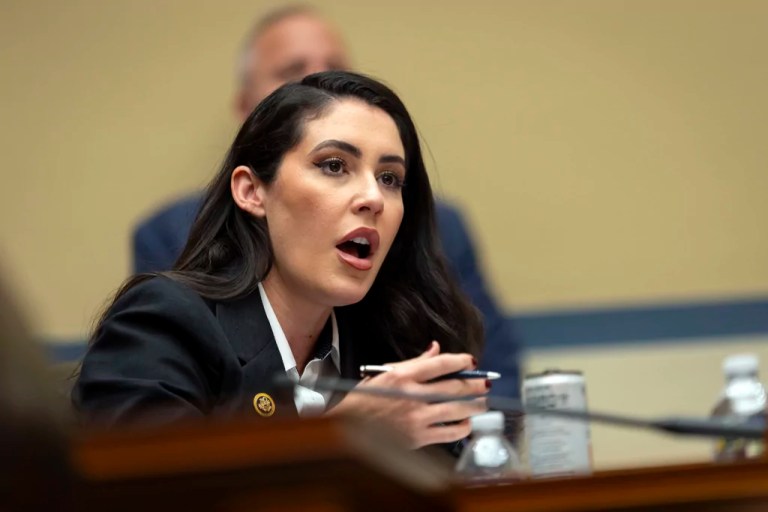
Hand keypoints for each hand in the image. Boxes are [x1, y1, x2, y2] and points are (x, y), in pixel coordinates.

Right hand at [328, 341, 487, 447]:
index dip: (461, 361)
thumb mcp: (386, 372)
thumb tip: (436, 349)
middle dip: (475, 385)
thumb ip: (415, 362)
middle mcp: (412, 396)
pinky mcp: (417, 438)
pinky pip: (448, 433)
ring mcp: (416, 419)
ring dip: (474, 406)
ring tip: (482, 403)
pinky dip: (461, 428)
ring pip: (456, 410)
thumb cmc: (366, 397)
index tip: (471, 361)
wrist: (347, 426)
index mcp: (403, 375)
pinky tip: (466, 424)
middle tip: (486, 383)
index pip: (441, 364)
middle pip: (454, 388)